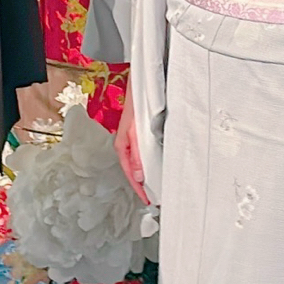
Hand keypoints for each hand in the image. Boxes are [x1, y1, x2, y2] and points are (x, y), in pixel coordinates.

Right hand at [114, 76, 148, 204]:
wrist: (143, 82)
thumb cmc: (138, 103)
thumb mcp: (135, 131)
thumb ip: (137, 154)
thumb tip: (138, 177)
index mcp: (122, 145)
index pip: (130, 173)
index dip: (139, 188)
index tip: (148, 200)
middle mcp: (127, 143)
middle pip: (135, 170)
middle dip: (144, 184)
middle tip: (156, 198)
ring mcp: (135, 138)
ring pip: (141, 162)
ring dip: (149, 174)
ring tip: (159, 186)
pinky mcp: (142, 133)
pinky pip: (146, 153)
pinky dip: (153, 162)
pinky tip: (161, 166)